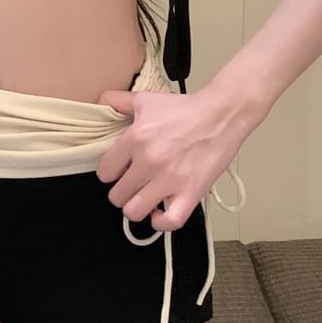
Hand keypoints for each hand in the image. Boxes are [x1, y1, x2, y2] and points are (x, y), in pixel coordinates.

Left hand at [94, 85, 250, 231]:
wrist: (222, 114)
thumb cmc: (186, 110)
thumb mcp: (145, 100)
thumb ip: (118, 102)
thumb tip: (100, 103)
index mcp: (135, 139)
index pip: (104, 172)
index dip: (110, 174)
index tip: (120, 171)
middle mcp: (149, 162)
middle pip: (116, 196)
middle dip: (122, 192)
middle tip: (133, 185)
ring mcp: (170, 180)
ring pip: (134, 212)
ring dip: (137, 208)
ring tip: (144, 198)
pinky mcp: (191, 192)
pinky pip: (169, 221)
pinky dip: (161, 222)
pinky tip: (160, 212)